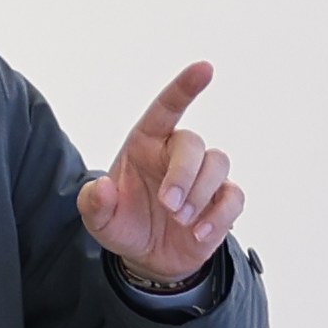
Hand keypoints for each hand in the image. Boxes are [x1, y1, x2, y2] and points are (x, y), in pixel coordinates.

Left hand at [78, 63, 242, 289]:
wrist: (148, 258)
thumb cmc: (123, 225)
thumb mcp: (99, 220)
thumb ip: (93, 203)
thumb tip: (102, 188)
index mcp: (146, 144)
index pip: (167, 108)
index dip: (185, 87)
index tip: (205, 69)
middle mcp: (176, 153)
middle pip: (195, 143)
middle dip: (184, 174)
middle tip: (168, 205)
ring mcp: (203, 176)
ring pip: (219, 164)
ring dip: (200, 194)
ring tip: (180, 220)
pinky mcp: (221, 200)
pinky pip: (234, 197)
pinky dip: (219, 216)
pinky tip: (199, 234)